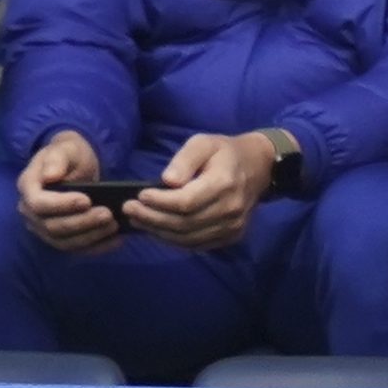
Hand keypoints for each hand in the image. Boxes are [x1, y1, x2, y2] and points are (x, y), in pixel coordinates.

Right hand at [16, 130, 118, 253]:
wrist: (74, 165)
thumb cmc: (68, 154)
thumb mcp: (65, 148)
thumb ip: (56, 159)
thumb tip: (50, 176)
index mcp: (28, 187)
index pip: (38, 204)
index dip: (61, 205)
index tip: (87, 200)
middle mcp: (30, 212)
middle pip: (51, 226)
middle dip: (81, 222)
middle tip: (107, 214)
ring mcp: (42, 228)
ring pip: (63, 242)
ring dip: (89, 236)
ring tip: (113, 225)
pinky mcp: (58, 238)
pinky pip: (75, 248)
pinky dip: (96, 247)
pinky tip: (115, 239)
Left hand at [125, 131, 276, 249]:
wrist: (259, 167)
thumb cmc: (224, 152)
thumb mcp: (203, 143)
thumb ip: (185, 159)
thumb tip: (167, 180)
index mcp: (224, 183)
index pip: (186, 202)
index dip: (160, 202)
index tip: (139, 196)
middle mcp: (230, 209)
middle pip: (184, 223)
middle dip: (152, 218)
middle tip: (128, 210)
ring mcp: (233, 226)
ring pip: (189, 238)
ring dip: (159, 232)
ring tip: (137, 220)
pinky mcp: (231, 236)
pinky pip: (197, 244)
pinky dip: (173, 240)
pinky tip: (156, 230)